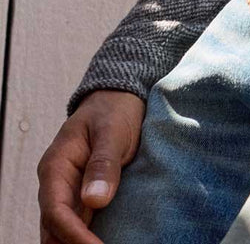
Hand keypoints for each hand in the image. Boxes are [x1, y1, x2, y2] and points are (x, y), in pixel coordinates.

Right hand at [37, 89, 144, 243]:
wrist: (118, 98)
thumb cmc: (114, 110)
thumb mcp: (113, 130)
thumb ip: (103, 162)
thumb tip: (95, 199)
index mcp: (56, 166)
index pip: (56, 211)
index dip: (73, 236)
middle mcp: (56, 184)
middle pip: (53, 229)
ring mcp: (67, 192)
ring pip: (61, 231)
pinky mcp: (81, 197)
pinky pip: (76, 225)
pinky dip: (83, 239)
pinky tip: (98, 243)